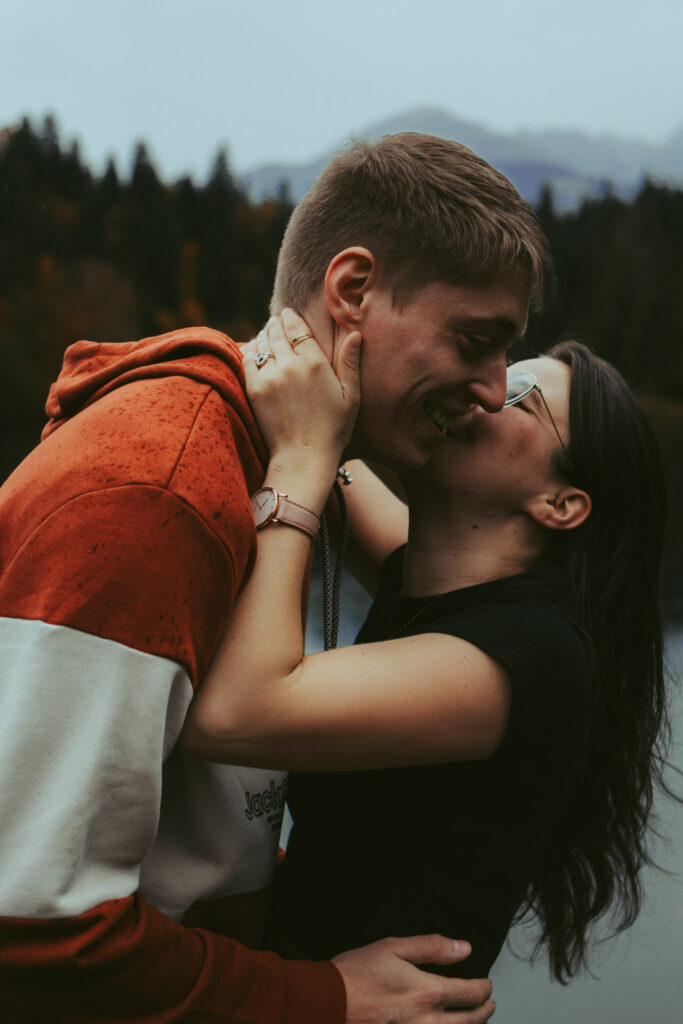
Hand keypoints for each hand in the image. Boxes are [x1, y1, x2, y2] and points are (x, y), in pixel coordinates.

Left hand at [243, 309, 360, 475]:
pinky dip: (250, 351)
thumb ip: (350, 363)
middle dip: (276, 324)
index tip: (288, 313)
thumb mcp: (351, 397)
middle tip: (276, 320)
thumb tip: (355, 334)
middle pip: (278, 333)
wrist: (304, 457)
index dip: (291, 318)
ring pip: (262, 344)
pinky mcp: (254, 389)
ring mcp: (270, 376)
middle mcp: (290, 365)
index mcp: (315, 363)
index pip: (298, 329)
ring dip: (264, 335)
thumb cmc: (334, 430)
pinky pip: (247, 360)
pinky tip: (254, 350)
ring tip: (266, 332)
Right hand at [333, 935, 494, 1023]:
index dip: (483, 988)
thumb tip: (464, 949)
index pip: (470, 993)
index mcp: (427, 992)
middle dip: (484, 1010)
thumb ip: (432, 947)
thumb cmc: (356, 974)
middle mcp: (427, 1020)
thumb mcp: (393, 947)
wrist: (328, 1003)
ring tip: (476, 1019)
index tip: (486, 984)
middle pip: (470, 1021)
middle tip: (490, 1003)